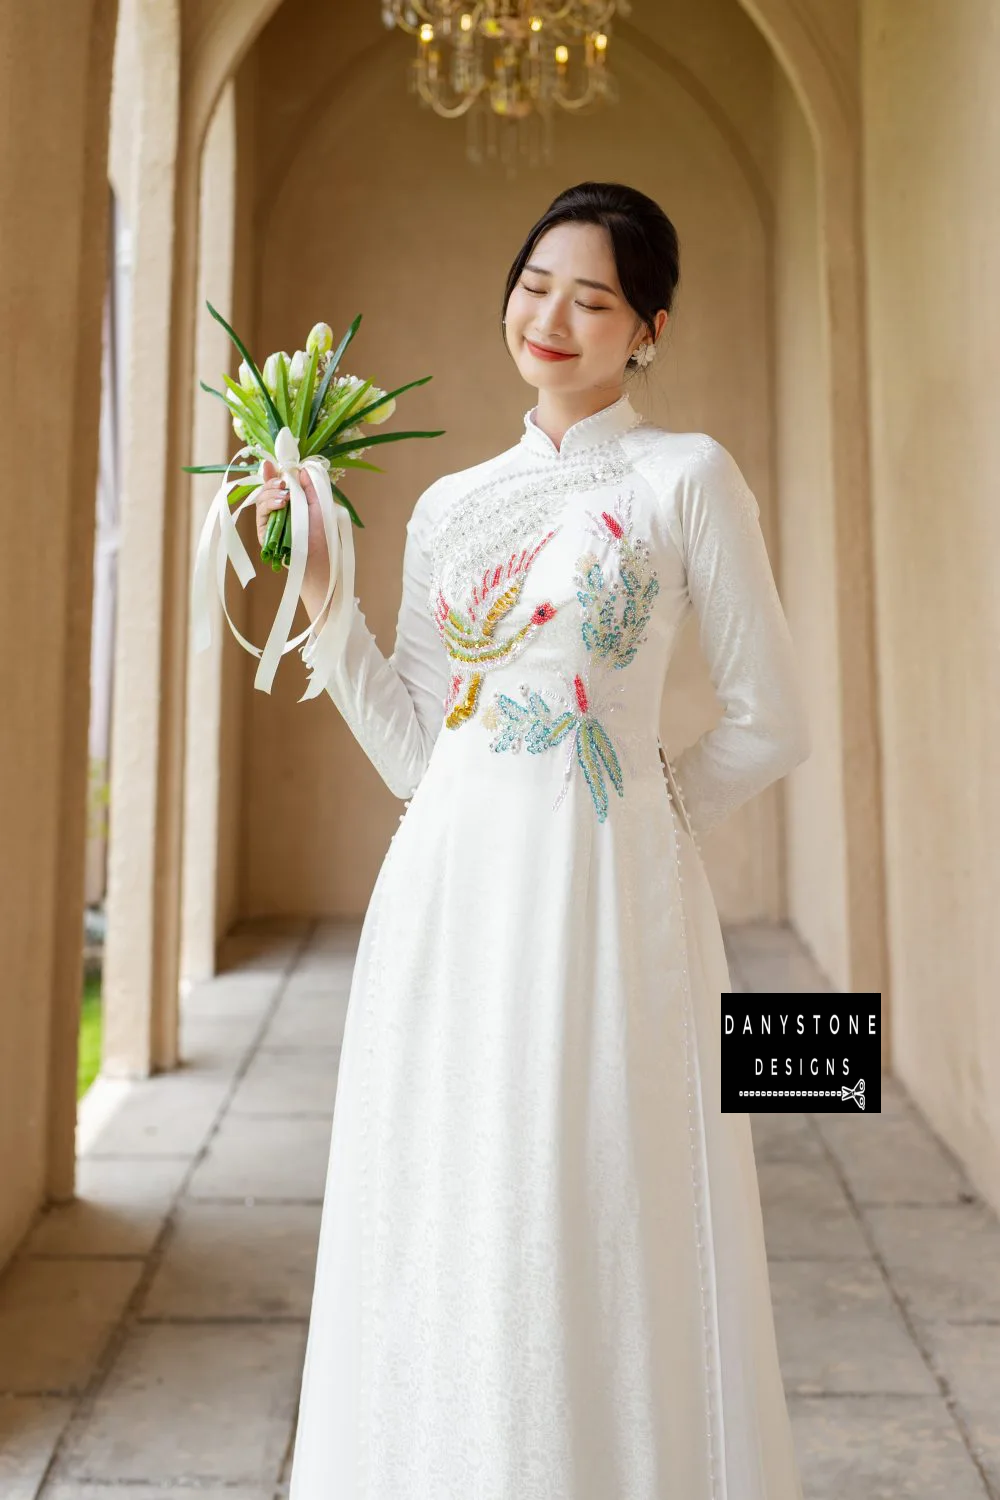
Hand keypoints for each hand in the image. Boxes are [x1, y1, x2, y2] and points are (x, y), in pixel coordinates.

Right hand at [255, 458, 330, 617]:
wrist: (321, 558)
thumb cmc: (323, 534)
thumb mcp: (320, 504)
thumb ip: (310, 486)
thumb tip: (301, 468)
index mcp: (291, 501)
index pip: (278, 483)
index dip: (273, 472)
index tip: (272, 463)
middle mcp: (279, 510)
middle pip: (267, 489)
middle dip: (272, 481)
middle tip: (282, 480)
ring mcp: (270, 521)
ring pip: (261, 499)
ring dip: (271, 492)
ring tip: (284, 495)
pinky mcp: (264, 533)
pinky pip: (260, 514)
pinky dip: (269, 504)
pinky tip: (281, 503)